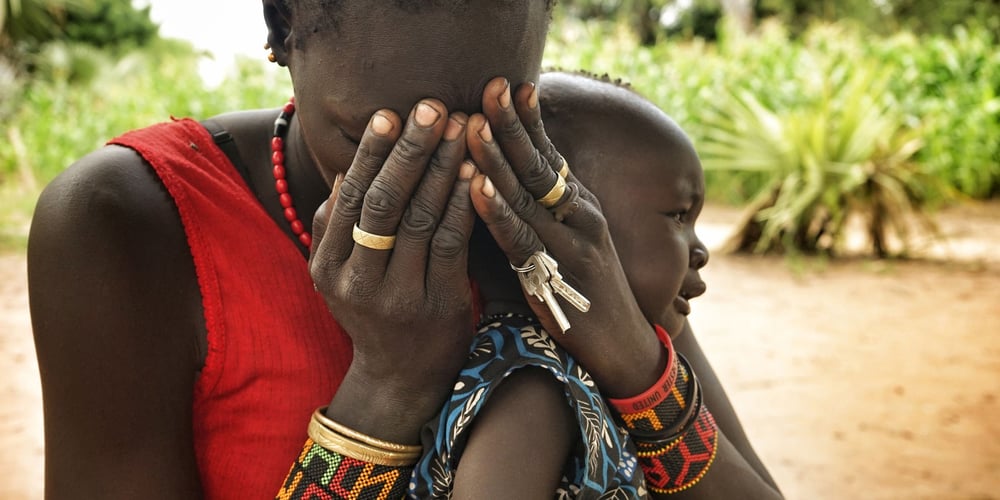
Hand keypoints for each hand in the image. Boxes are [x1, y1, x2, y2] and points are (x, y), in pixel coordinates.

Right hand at [309, 99, 476, 441]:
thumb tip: (347, 169)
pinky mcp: (439, 306)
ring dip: (444, 168)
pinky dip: (463, 204)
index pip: (350, 199)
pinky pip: (452, 244)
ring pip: (421, 219)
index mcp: (328, 266)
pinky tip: (476, 173)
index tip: (390, 113)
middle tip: (432, 106)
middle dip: (409, 150)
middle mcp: (357, 282)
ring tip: (462, 128)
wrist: (399, 380)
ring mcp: (398, 297)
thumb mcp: (339, 275)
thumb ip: (337, 227)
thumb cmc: (373, 313)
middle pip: (383, 203)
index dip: (371, 154)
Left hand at [466, 78, 665, 398]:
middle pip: (539, 163)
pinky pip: (521, 240)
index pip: (550, 153)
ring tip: (472, 125)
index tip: (508, 82)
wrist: (625, 349)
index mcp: (579, 206)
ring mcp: (571, 245)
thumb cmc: (586, 294)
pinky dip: (498, 212)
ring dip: (497, 159)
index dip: (528, 118)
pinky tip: (477, 188)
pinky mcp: (558, 277)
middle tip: (490, 84)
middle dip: (512, 123)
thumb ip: (541, 214)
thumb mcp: (570, 243)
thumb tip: (501, 183)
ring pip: (527, 196)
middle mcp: (579, 217)